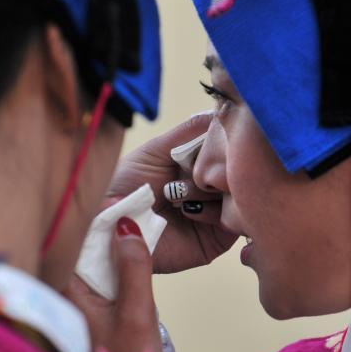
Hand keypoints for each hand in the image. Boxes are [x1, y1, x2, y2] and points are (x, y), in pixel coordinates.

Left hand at [65, 218, 161, 351]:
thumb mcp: (137, 313)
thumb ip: (134, 268)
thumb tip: (127, 226)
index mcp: (66, 293)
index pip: (75, 242)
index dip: (97, 217)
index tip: (121, 201)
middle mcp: (64, 295)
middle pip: (80, 248)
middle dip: (105, 227)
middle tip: (131, 206)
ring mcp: (75, 302)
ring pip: (90, 260)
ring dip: (110, 242)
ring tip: (133, 221)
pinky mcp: (88, 309)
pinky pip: (97, 274)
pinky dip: (112, 260)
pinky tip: (129, 253)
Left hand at [108, 113, 238, 273]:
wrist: (109, 227)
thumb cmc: (124, 187)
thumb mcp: (155, 151)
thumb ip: (189, 132)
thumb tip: (219, 112)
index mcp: (201, 165)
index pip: (231, 148)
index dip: (225, 140)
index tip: (214, 135)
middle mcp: (213, 188)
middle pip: (241, 170)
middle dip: (220, 164)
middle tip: (194, 168)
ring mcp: (218, 213)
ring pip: (241, 194)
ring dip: (211, 188)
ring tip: (177, 192)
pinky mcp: (217, 240)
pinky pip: (235, 221)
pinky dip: (215, 211)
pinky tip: (186, 210)